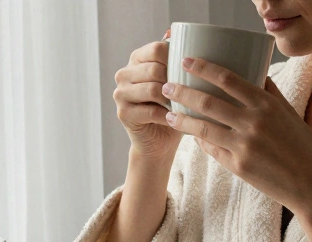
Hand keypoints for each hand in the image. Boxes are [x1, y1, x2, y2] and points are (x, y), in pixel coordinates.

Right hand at [112, 30, 182, 159]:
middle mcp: (123, 74)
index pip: (156, 48)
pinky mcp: (123, 114)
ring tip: (184, 106)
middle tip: (191, 93)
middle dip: (175, 81)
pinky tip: (177, 120)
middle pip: (154, 69)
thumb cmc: (172, 107)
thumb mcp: (177, 80)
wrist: (159, 141)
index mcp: (136, 59)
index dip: (176, 58)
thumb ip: (175, 58)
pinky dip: (168, 116)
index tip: (190, 72)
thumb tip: (173, 30)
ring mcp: (120, 94)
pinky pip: (151, 111)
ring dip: (172, 99)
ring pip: (152, 90)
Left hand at [161, 56, 311, 241]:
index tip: (187, 61)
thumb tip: (256, 71)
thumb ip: (270, 93)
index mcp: (266, 104)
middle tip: (166, 87)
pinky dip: (200, 141)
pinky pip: (212, 149)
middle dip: (182, 93)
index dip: (204, 68)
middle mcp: (253, 123)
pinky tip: (191, 135)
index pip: (228, 79)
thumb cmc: (304, 146)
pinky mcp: (238, 166)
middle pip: (208, 102)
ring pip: (203, 128)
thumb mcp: (290, 113)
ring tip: (168, 113)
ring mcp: (243, 146)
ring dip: (182, 120)